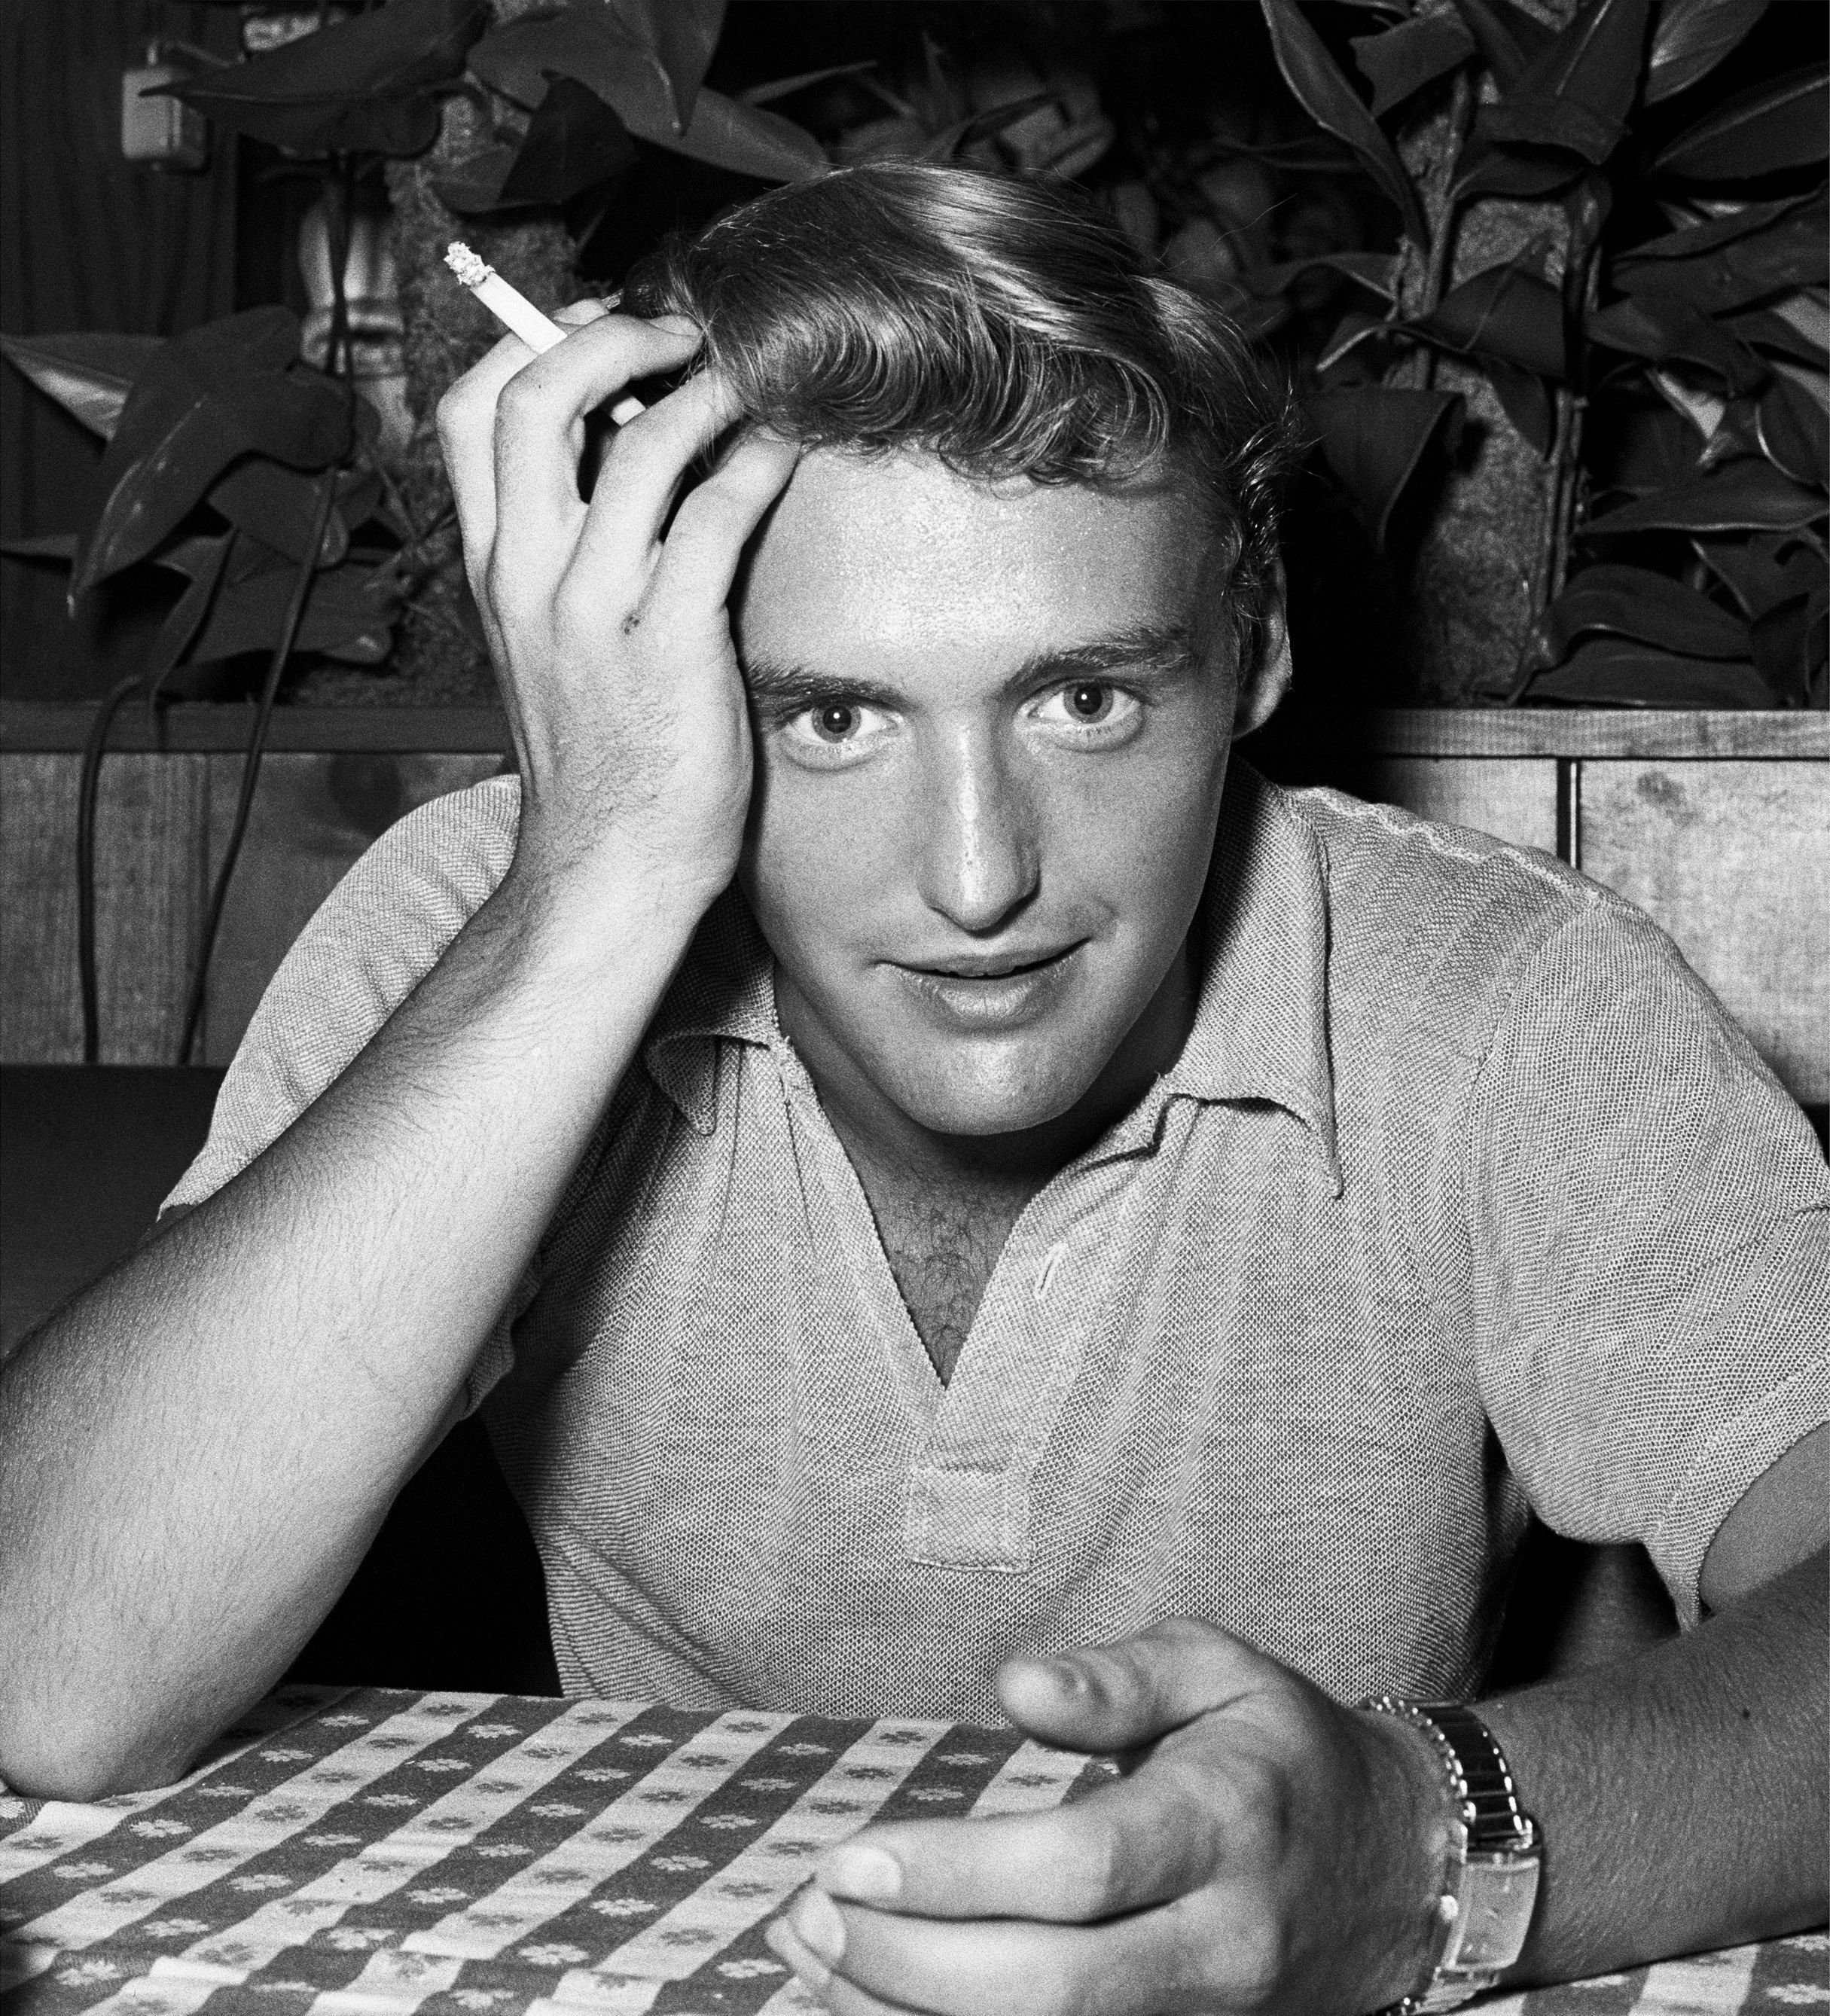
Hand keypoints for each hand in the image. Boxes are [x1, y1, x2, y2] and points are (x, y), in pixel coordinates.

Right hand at [436, 303, 798, 922]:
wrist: (610, 866)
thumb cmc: (600, 758)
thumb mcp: (554, 641)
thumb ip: (573, 550)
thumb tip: (630, 448)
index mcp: (493, 568)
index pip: (466, 414)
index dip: (529, 343)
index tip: (596, 326)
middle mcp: (528, 576)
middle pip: (533, 397)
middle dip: (609, 337)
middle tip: (679, 334)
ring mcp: (595, 610)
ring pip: (640, 443)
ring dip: (707, 390)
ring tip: (752, 383)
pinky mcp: (670, 643)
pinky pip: (718, 515)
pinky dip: (760, 463)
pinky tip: (788, 452)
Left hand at [766, 1618, 1446, 2015]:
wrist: (1396, 1870)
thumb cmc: (1282, 1749)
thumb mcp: (1219, 1667)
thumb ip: (1118, 1675)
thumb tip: (1014, 1682)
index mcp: (1225, 1823)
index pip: (1080, 1867)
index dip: (957, 1872)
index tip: (850, 1855)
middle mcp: (1219, 1941)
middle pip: (1054, 1988)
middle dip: (911, 1964)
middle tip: (807, 1911)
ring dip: (913, 2014)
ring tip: (812, 1955)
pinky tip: (875, 2001)